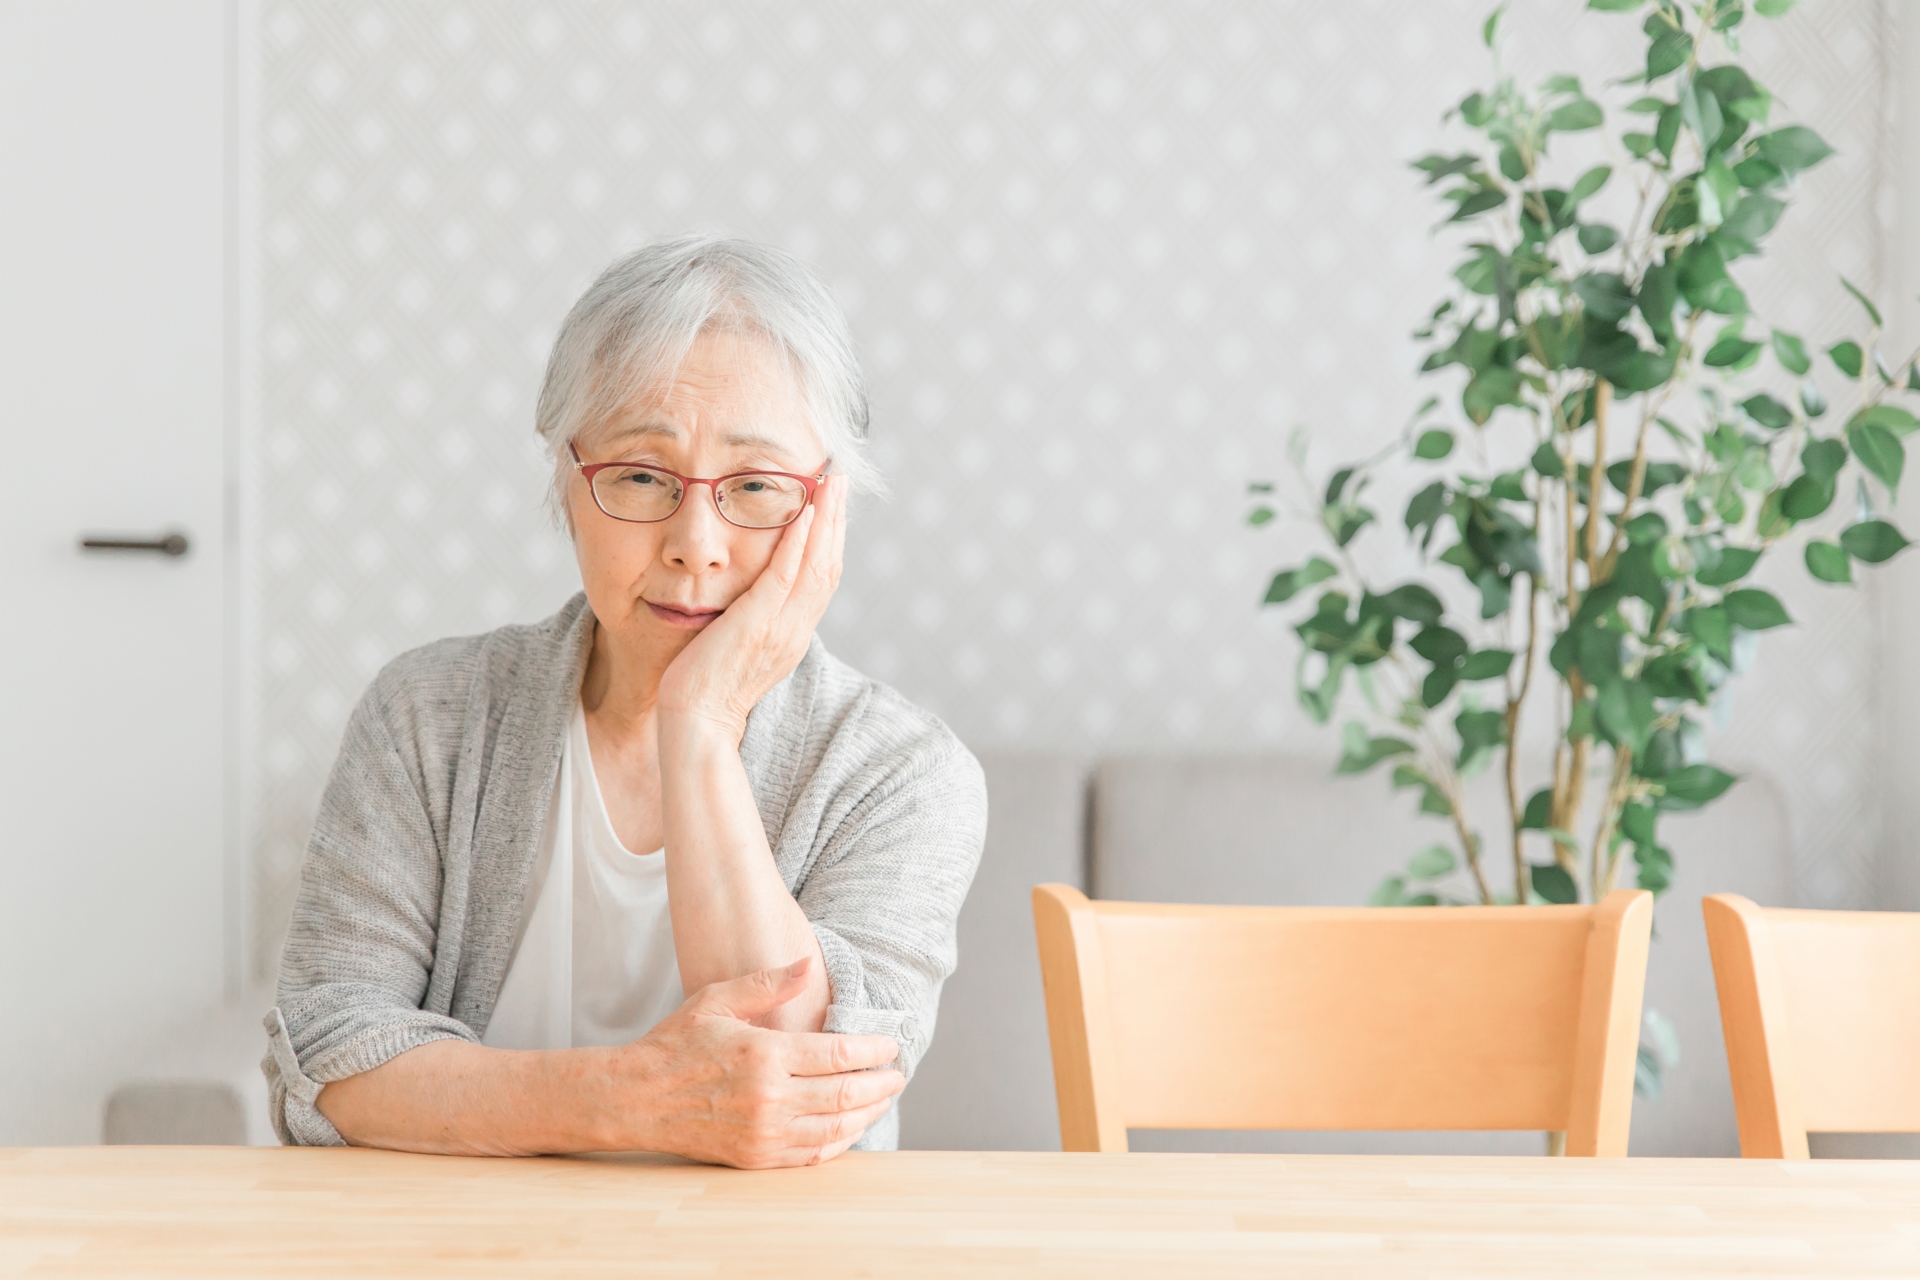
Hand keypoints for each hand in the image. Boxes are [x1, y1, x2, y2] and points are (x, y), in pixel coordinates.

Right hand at [616, 956, 901, 1167]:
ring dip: (868, 1114)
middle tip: (897, 1075)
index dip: (873, 1051)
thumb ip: (767, 983)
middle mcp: (768, 1097)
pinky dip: (839, 1143)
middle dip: (881, 1084)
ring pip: (835, 1129)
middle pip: (845, 1094)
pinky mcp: (755, 1157)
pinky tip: (850, 1128)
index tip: (891, 1047)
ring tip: (882, 1099)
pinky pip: (811, 1155)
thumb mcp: (717, 1000)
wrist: (634, 1099)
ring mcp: (763, 1132)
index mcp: (764, 1054)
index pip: (838, 1054)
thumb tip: (808, 964)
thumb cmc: (674, 1044)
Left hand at [657, 475, 847, 739]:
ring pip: (816, 565)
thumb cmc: (705, 686)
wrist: (696, 721)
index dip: (832, 538)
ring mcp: (782, 628)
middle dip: (837, 519)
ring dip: (826, 520)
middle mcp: (797, 630)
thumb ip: (754, 618)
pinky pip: (786, 576)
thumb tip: (751, 594)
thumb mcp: (740, 646)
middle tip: (840, 479)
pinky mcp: (758, 625)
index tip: (833, 504)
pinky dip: (799, 542)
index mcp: (794, 634)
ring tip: (830, 483)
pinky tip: (805, 513)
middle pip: (830, 565)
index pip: (823, 578)